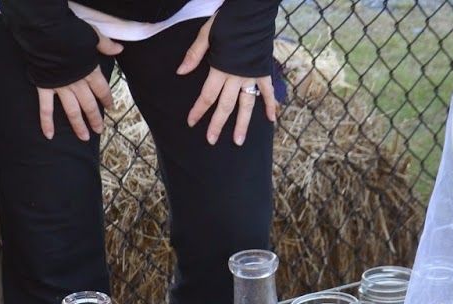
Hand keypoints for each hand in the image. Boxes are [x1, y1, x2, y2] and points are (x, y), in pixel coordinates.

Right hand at [37, 30, 120, 140]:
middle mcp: (78, 84)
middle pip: (89, 105)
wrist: (46, 32)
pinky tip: (49, 135)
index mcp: (91, 72)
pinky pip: (46, 108)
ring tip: (84, 137)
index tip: (111, 107)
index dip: (107, 99)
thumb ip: (105, 44)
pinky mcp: (45, 88)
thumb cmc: (69, 32)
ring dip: (78, 125)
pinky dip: (46, 122)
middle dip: (95, 118)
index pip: (102, 90)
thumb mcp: (92, 35)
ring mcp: (61, 88)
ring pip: (72, 111)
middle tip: (99, 130)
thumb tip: (119, 48)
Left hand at [178, 18, 278, 145]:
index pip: (207, 95)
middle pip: (225, 105)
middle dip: (217, 124)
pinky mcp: (263, 71)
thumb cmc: (228, 21)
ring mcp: (252, 75)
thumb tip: (181, 71)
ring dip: (242, 124)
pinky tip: (271, 119)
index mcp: (220, 68)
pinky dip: (269, 104)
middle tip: (211, 140)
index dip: (199, 109)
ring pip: (246, 105)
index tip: (191, 122)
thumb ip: (195, 54)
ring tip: (238, 140)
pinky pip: (267, 91)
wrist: (252, 12)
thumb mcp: (206, 34)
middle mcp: (236, 77)